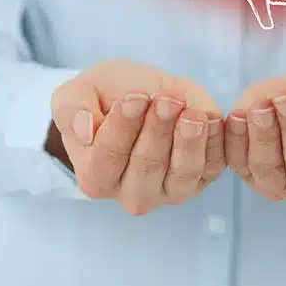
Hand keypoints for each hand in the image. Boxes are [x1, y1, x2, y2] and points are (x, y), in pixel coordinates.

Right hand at [49, 59, 225, 214]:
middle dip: (158, 131)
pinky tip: (210, 118)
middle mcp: (131, 193)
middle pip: (146, 167)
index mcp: (95, 177)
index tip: (134, 97)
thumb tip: (85, 130)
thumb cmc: (106, 95)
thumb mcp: (76, 93)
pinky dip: (214, 144)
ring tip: (192, 113)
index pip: (107, 158)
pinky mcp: (201, 179)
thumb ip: (70, 110)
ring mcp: (168, 191)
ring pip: (182, 173)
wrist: (144, 92)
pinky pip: (212, 166)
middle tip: (165, 100)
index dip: (123, 127)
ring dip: (188, 142)